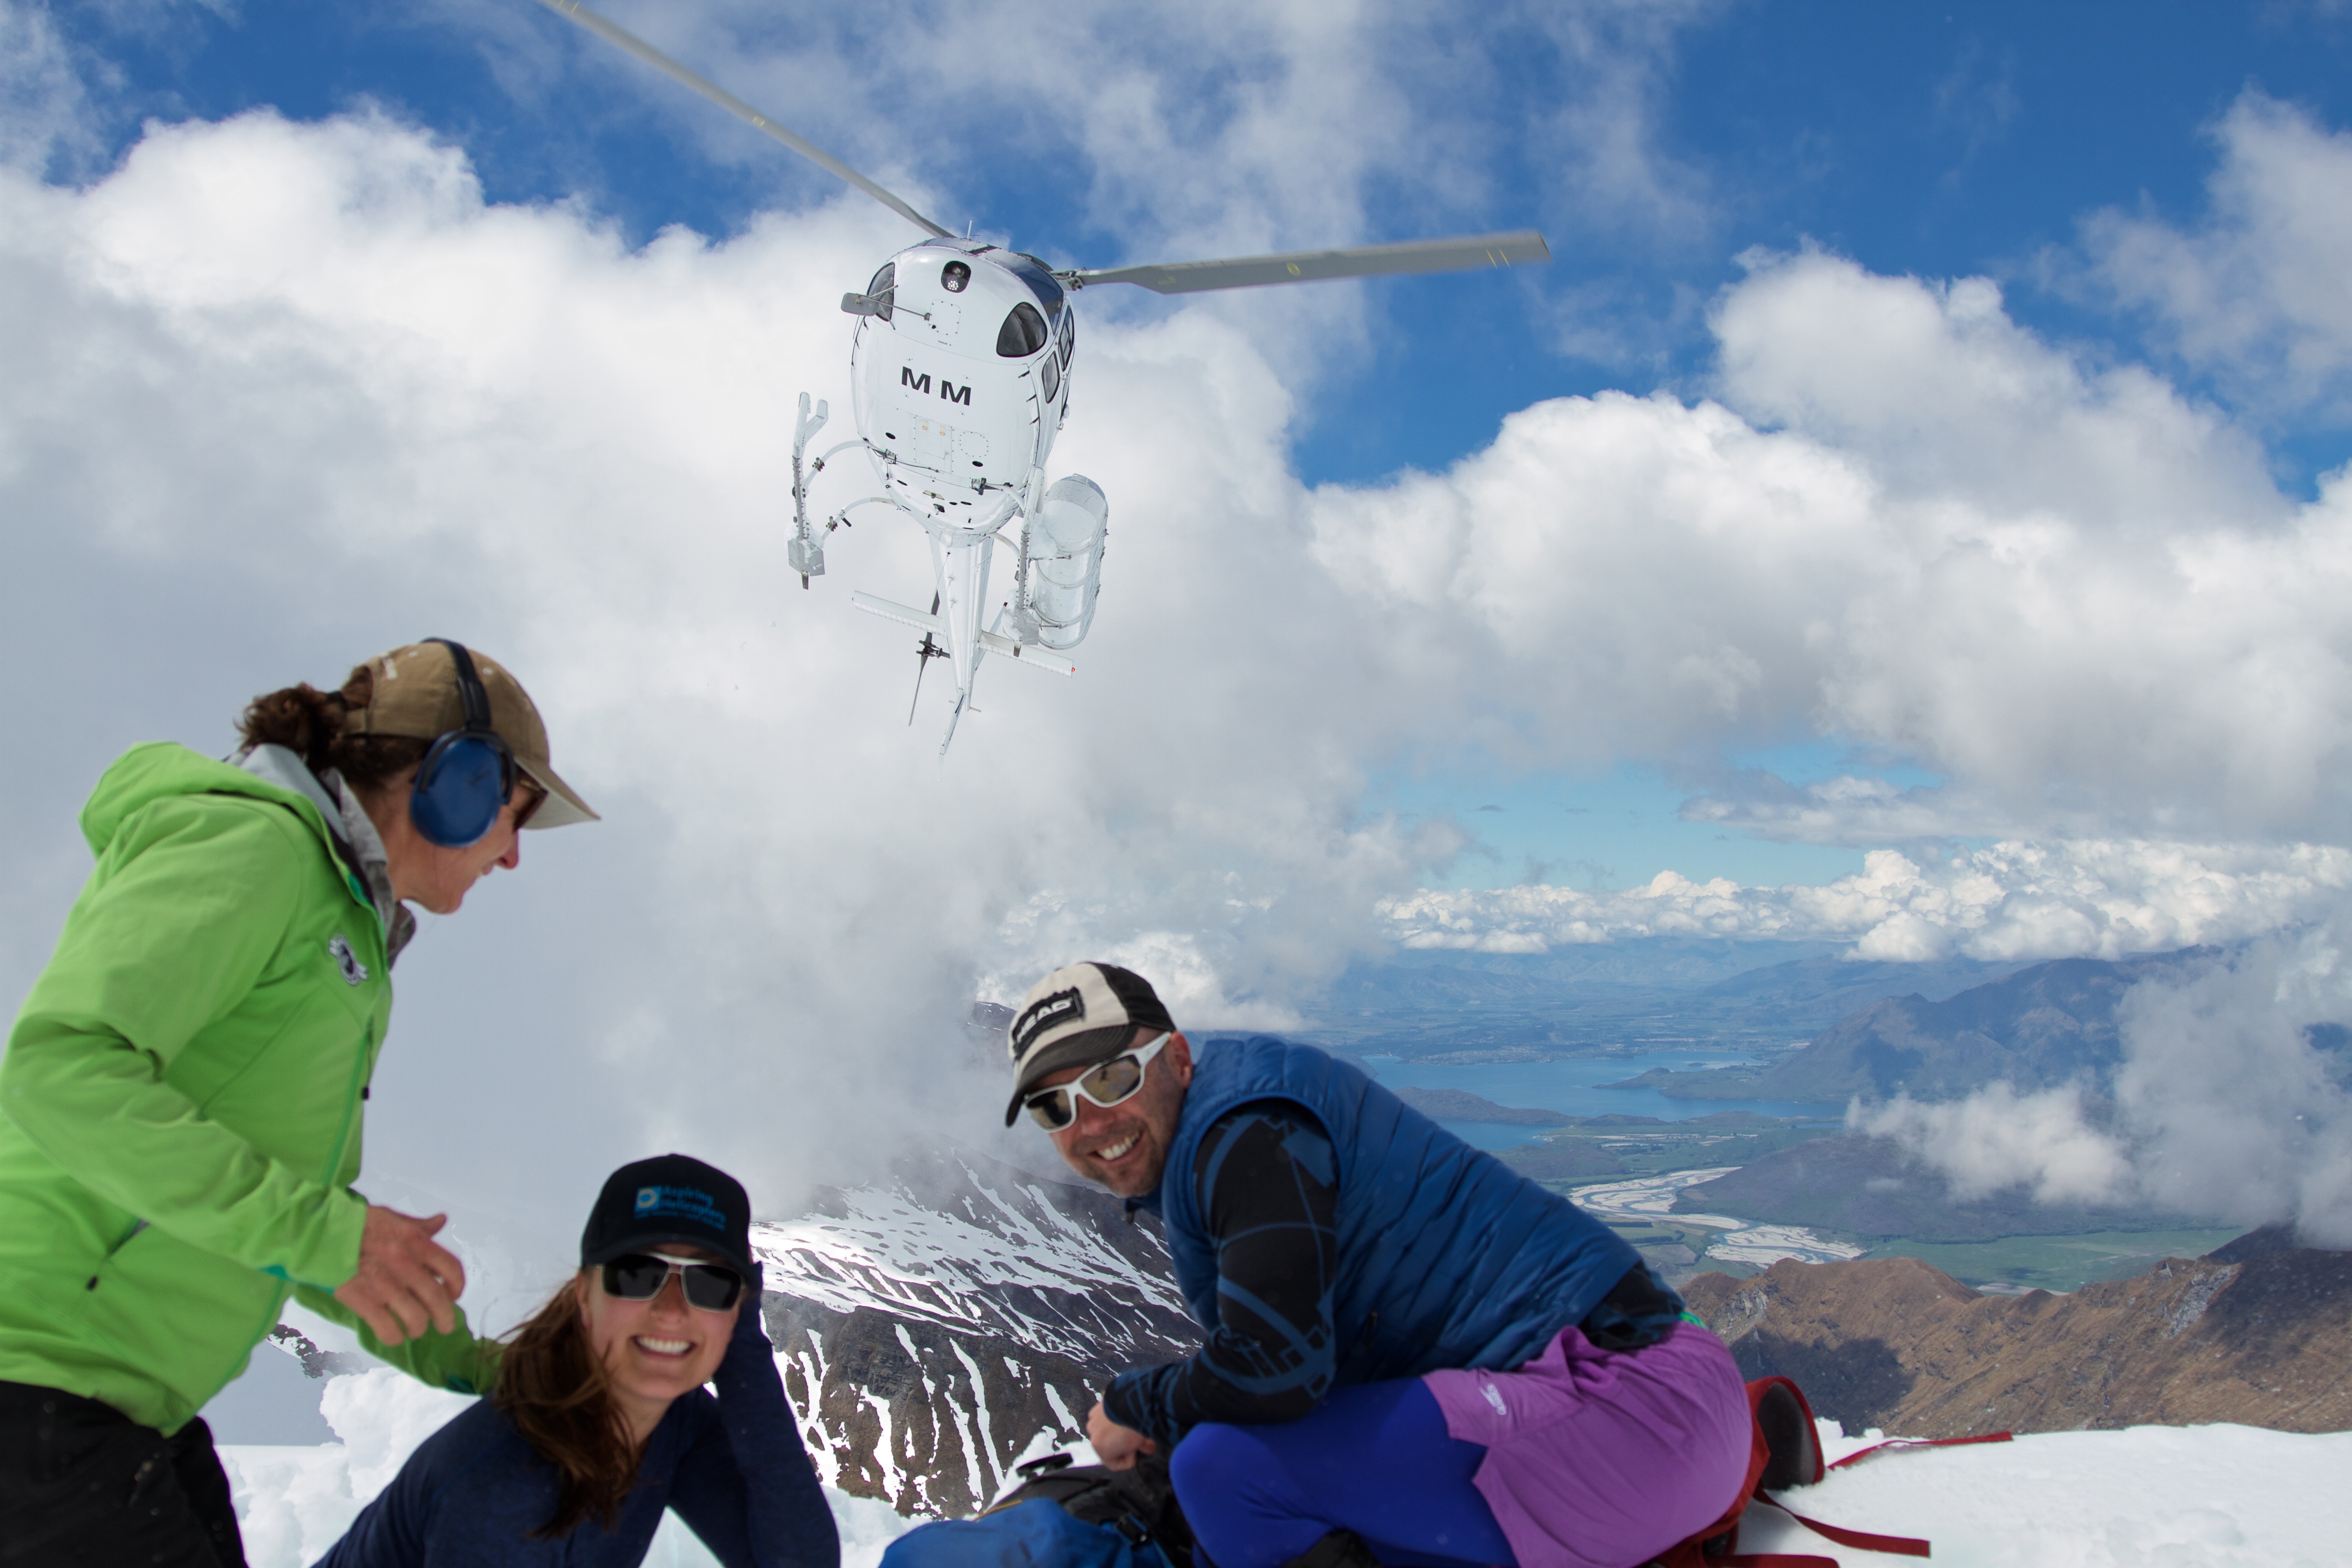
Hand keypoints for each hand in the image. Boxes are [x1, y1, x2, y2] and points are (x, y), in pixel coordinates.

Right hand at [333, 1206, 466, 1346]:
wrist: (320, 1233)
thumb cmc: (358, 1224)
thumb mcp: (393, 1218)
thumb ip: (419, 1226)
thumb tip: (442, 1221)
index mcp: (416, 1242)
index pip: (451, 1269)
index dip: (457, 1287)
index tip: (454, 1295)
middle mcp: (406, 1264)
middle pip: (438, 1300)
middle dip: (446, 1318)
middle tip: (444, 1326)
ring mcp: (385, 1285)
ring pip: (416, 1319)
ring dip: (418, 1329)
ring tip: (415, 1330)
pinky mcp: (363, 1301)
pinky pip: (387, 1329)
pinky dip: (394, 1337)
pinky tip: (393, 1335)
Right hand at [1086, 1400, 1154, 1471]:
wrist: (1132, 1400)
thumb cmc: (1134, 1425)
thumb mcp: (1140, 1443)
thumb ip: (1140, 1448)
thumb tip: (1147, 1446)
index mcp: (1099, 1446)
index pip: (1114, 1464)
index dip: (1128, 1460)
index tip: (1138, 1451)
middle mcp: (1093, 1432)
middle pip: (1111, 1446)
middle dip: (1126, 1445)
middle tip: (1140, 1440)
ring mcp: (1094, 1417)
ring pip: (1108, 1431)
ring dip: (1119, 1431)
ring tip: (1134, 1426)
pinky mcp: (1098, 1404)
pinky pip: (1106, 1417)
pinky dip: (1115, 1417)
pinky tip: (1126, 1414)